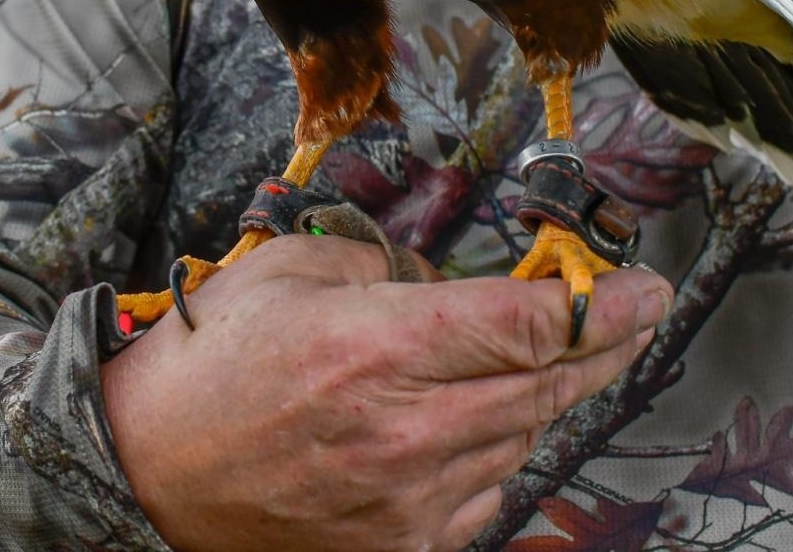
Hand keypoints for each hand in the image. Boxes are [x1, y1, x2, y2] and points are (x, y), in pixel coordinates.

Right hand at [102, 233, 672, 551]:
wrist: (150, 467)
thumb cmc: (215, 362)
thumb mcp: (295, 268)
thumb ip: (391, 268)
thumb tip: (451, 282)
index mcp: (380, 348)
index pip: (529, 326)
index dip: (603, 304)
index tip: (642, 288)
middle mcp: (407, 431)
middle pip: (547, 385)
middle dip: (601, 344)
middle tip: (627, 314)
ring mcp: (408, 500)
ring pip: (522, 438)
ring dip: (543, 394)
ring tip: (536, 359)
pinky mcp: (400, 544)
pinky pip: (485, 492)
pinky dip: (495, 449)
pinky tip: (474, 420)